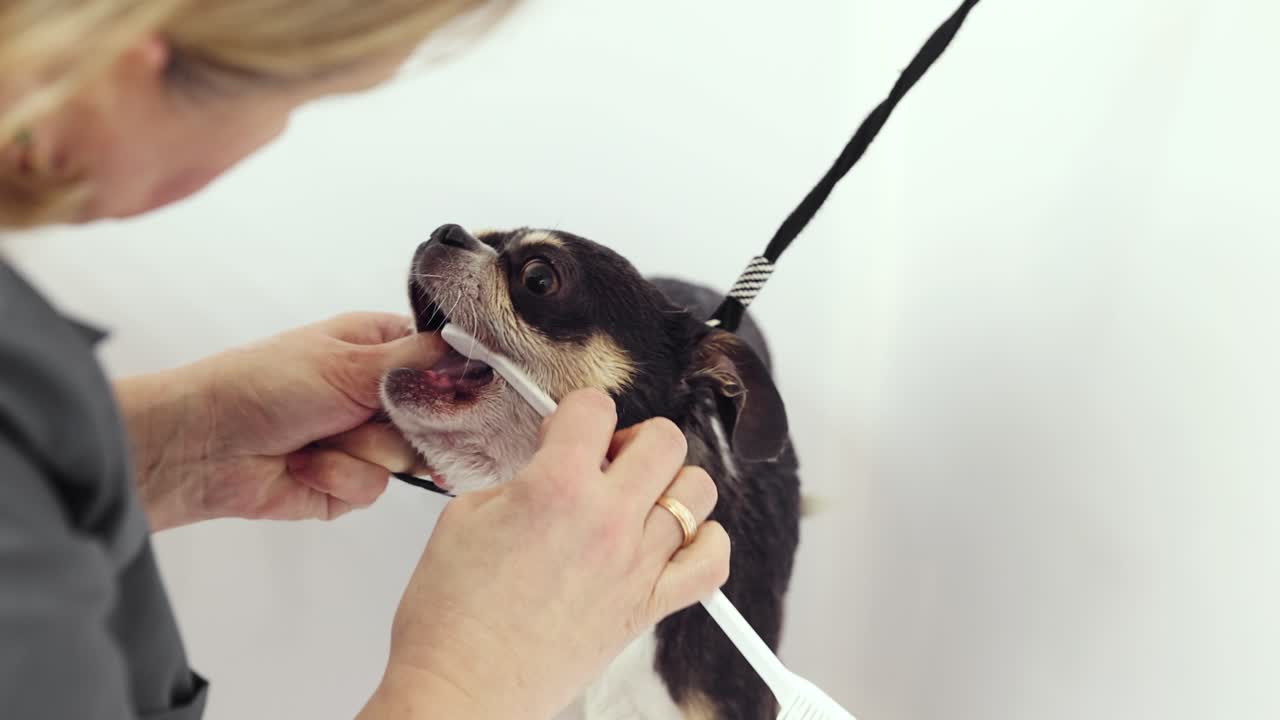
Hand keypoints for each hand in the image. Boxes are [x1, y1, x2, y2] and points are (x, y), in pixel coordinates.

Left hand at [115, 313, 444, 530]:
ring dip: (360, 451)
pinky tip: (305, 465)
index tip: (461, 392)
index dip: (459, 380)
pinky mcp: (349, 484)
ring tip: (318, 438)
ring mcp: (366, 440)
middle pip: (438, 417)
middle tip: (370, 415)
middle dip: (403, 423)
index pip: (447, 361)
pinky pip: (376, 487)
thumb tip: (479, 353)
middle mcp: (379, 394)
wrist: (202, 447)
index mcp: (381, 349)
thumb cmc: (264, 385)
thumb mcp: (348, 362)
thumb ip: (419, 361)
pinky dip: (339, 478)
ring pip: (408, 457)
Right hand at [359, 390, 730, 719]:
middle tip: (604, 462)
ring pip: (696, 493)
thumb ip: (519, 482)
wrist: (461, 689)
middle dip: (633, 439)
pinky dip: (706, 544)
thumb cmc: (451, 619)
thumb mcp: (464, 518)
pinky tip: (677, 540)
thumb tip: (547, 470)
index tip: (564, 432)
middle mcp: (607, 521)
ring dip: (669, 486)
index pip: (594, 407)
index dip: (576, 412)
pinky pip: (711, 564)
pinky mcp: (648, 608)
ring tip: (636, 500)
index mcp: (556, 487)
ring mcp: (636, 565)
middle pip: (665, 440)